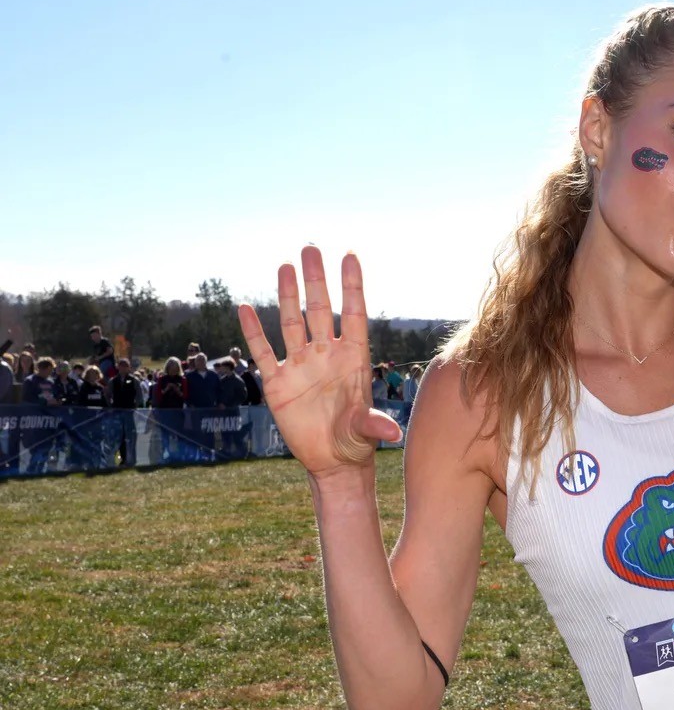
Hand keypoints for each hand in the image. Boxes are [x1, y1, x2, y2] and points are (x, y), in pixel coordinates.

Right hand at [237, 247, 401, 479]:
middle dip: (316, 280)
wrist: (332, 462)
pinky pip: (263, 352)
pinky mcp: (278, 383)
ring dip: (287, 295)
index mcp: (353, 359)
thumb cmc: (356, 442)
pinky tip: (245, 308)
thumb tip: (393, 433)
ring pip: (292, 323)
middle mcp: (326, 355)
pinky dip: (253, 332)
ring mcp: (301, 366)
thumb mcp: (366, 432)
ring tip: (285, 266)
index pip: (352, 314)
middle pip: (319, 310)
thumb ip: (375, 425)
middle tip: (310, 247)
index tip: (349, 255)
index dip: (351, 285)